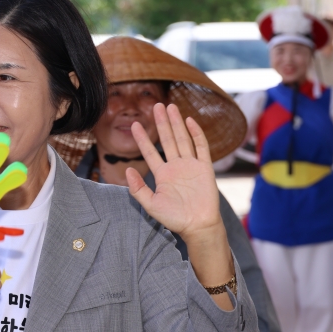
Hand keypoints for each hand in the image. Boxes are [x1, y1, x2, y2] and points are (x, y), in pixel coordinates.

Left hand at [126, 103, 221, 234]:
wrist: (198, 226)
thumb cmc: (175, 219)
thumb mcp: (151, 205)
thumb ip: (138, 189)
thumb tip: (127, 170)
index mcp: (162, 175)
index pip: (150, 152)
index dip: (142, 138)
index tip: (135, 124)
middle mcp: (176, 167)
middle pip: (168, 140)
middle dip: (162, 123)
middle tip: (156, 105)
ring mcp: (191, 165)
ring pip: (182, 139)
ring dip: (176, 123)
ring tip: (170, 106)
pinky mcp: (205, 167)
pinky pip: (201, 147)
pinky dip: (196, 133)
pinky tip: (189, 121)